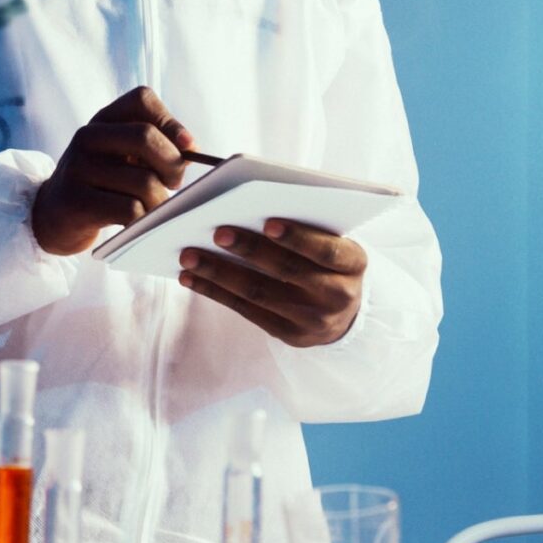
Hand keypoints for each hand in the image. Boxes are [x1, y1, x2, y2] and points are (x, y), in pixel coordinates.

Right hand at [32, 86, 194, 254]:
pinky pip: (129, 209)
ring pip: (143, 182)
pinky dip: (144, 220)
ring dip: (159, 201)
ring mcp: (79, 168)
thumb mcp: (121, 157)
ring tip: (152, 209)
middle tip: (173, 183)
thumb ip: (154, 147)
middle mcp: (87, 137)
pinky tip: (137, 223)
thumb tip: (192, 151)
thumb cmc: (100, 186)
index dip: (172, 123)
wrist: (51, 217)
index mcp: (102, 120)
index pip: (142, 100)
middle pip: (145, 137)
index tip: (187, 148)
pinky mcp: (77, 202)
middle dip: (171, 164)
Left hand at [178, 220, 367, 346]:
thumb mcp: (333, 243)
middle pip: (288, 272)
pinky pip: (245, 310)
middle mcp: (337, 295)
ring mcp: (312, 320)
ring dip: (219, 273)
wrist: (346, 313)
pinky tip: (191, 277)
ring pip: (259, 293)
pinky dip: (214, 292)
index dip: (299, 238)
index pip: (327, 251)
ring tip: (188, 255)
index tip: (269, 223)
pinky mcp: (288, 335)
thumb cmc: (328, 261)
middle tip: (218, 232)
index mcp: (354, 263)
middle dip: (250, 250)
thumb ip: (306, 226)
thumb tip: (248, 208)